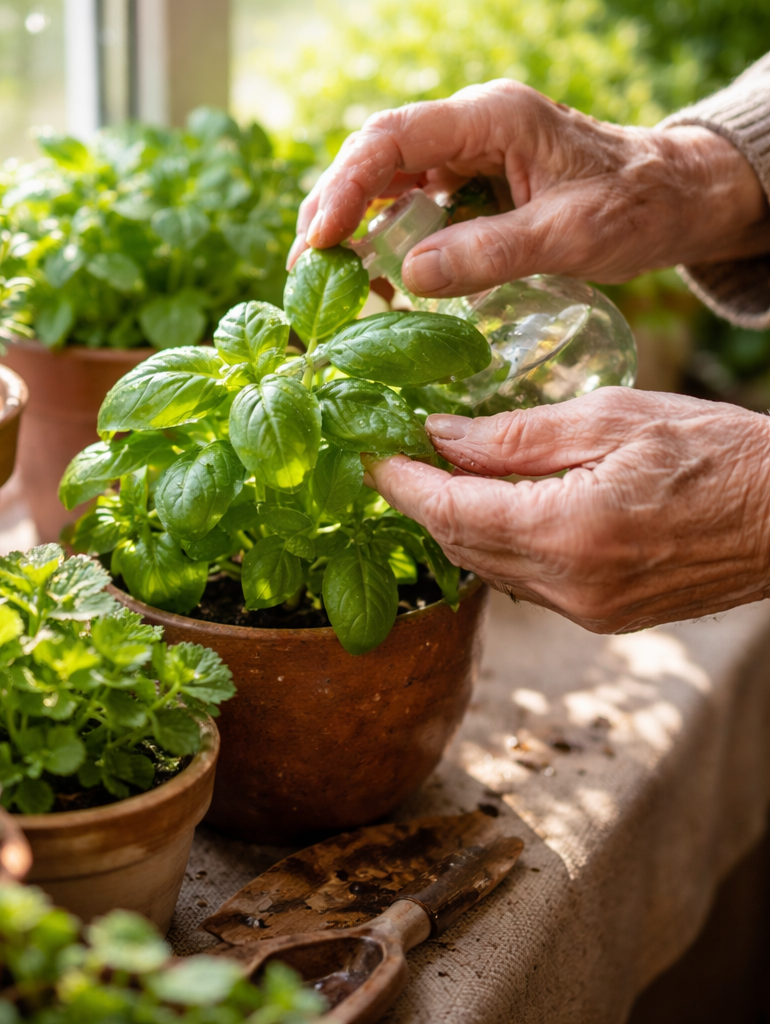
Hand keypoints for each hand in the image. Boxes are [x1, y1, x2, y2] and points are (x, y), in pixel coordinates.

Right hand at [289, 80, 769, 294]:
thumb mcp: (571, 234)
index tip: (318, 240)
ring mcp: (464, 157)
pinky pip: (408, 209)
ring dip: (349, 231)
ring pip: (383, 184)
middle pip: (373, 158)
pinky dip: (382, 244)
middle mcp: (468, 129)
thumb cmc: (634, 205)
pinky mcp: (467, 186)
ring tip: (326, 283)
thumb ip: (492, 252)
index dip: (344, 187)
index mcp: (492, 118)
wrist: (672, 198)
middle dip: (330, 212)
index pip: (392, 139)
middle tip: (304, 271)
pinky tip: (375, 283)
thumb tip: (409, 276)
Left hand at [363, 388, 769, 632]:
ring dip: (452, 523)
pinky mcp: (601, 618)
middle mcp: (569, 585)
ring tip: (434, 475)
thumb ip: (515, 435)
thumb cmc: (721, 452)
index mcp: (568, 530)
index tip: (369, 455)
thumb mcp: (612, 419)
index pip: (449, 509)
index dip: (400, 482)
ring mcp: (586, 611)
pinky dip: (494, 543)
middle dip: (418, 501)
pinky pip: (521, 581)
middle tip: (394, 458)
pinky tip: (490, 508)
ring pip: (486, 566)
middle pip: (459, 542)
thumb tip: (441, 436)